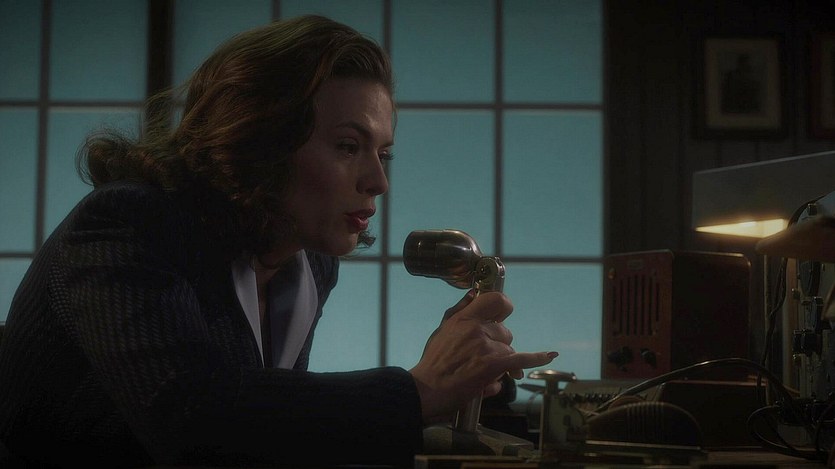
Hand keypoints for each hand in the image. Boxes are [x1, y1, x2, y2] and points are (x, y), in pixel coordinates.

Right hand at [409, 291, 557, 424]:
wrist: (427, 389)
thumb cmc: (433, 363)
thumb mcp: (442, 330)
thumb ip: (460, 311)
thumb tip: (474, 294)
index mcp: (464, 318)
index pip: (494, 299)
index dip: (503, 305)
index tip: (503, 312)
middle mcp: (476, 328)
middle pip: (505, 331)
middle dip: (498, 343)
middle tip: (482, 356)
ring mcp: (487, 346)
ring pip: (509, 349)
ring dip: (501, 361)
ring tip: (482, 371)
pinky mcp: (494, 364)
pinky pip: (521, 359)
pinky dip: (536, 357)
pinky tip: (549, 355)